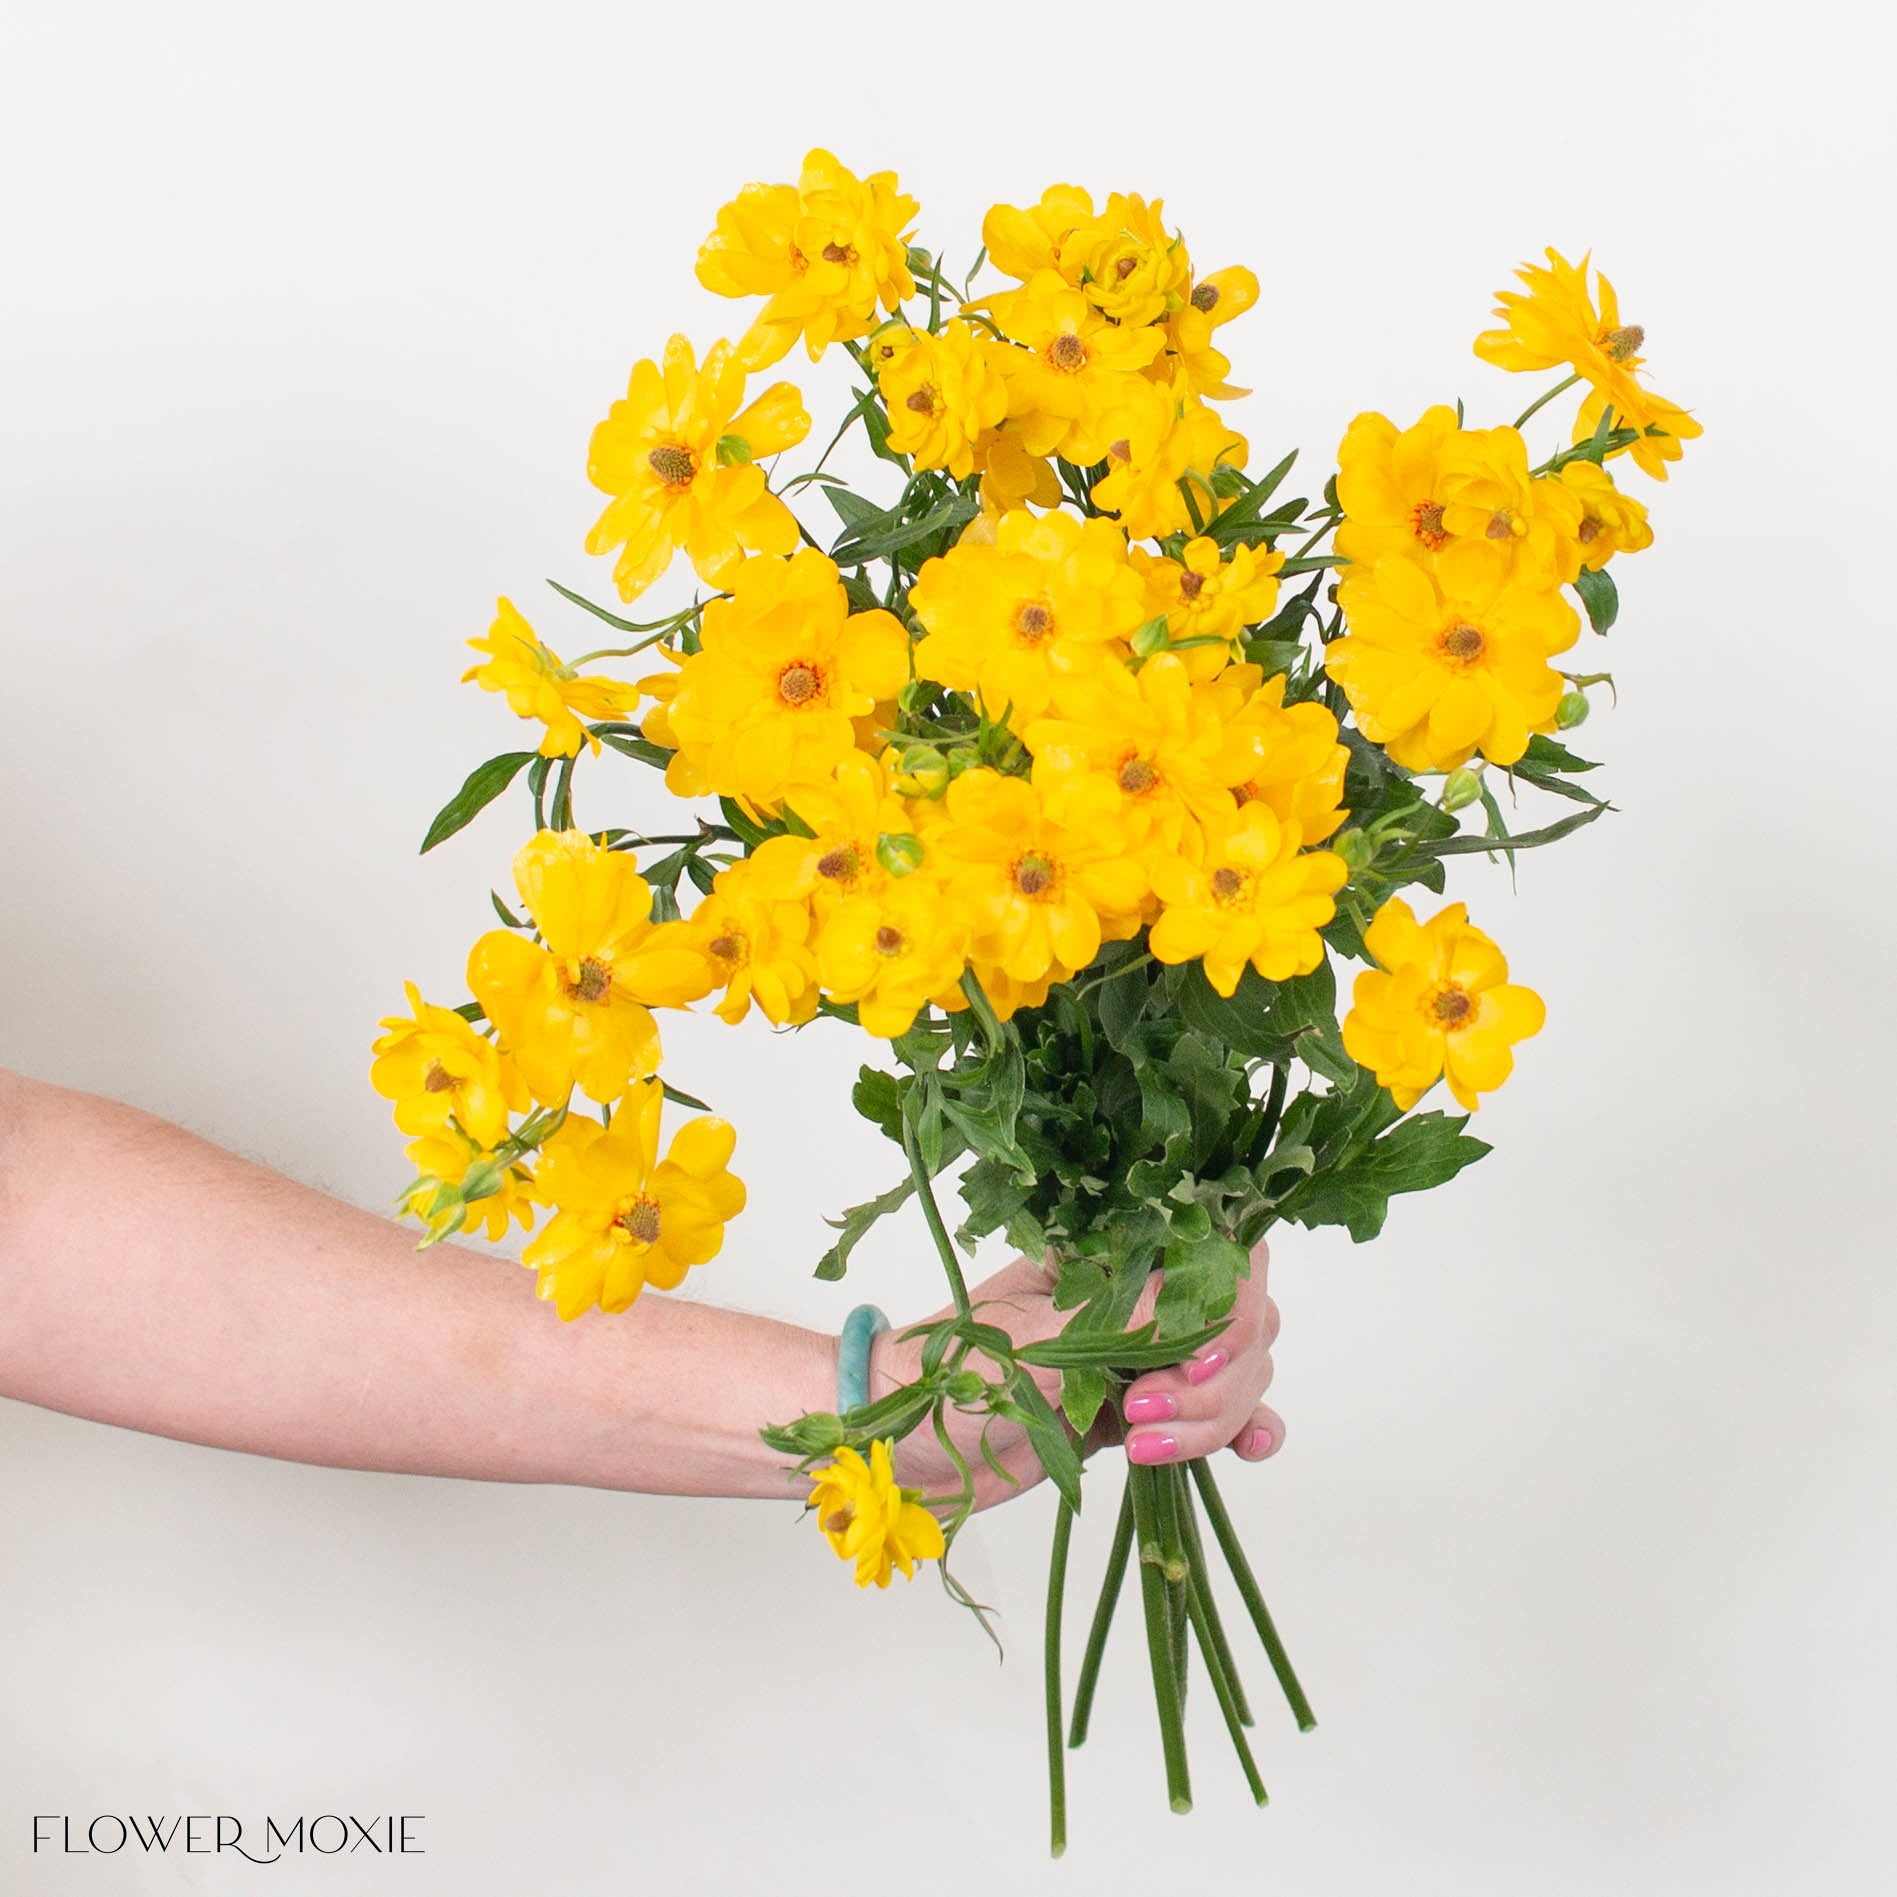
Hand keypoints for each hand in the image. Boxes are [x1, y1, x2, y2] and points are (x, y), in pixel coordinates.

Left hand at [871, 1241, 1282, 1510]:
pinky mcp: (1144, 1408)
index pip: (1213, 1246)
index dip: (1231, 1300)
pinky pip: (1222, 1412)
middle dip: (1217, 1374)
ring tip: (1140, 1442)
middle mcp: (1140, 1293)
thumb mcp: (1039, 1342)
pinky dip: (1243, 1428)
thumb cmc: (953, 1372)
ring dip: (1213, 1414)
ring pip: (1236, 1370)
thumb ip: (1129, 1321)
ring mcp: (1146, 1352)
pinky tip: (1246, 1449)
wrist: (909, 1443)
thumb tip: (1215, 1303)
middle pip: (1241, 1315)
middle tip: (1144, 1408)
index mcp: (1111, 1251)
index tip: (1201, 1357)